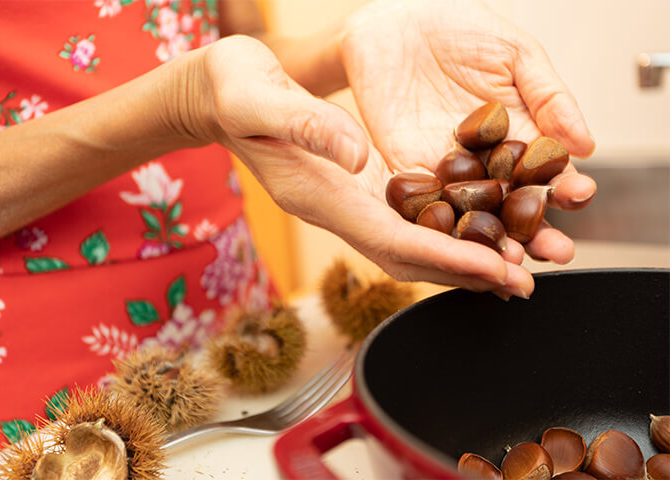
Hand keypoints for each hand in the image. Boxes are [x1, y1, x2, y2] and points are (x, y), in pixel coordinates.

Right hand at [177, 35, 511, 291]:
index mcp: (315, 194)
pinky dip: (445, 231)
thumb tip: (359, 153)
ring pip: (411, 245)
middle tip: (519, 281)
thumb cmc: (231, 91)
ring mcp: (345, 201)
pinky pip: (406, 219)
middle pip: (406, 256)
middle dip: (462, 272)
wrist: (217, 96)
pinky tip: (478, 229)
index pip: (386, 238)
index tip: (490, 266)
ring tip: (514, 266)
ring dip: (461, 260)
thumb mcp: (259, 98)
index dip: (441, 256)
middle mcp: (335, 207)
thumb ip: (306, 124)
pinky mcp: (356, 187)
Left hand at [340, 0, 596, 295]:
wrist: (394, 20)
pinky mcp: (405, 170)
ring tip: (510, 261)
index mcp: (516, 133)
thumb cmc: (457, 27)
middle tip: (557, 251)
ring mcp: (444, 169)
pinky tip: (455, 245)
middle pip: (513, 205)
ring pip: (472, 216)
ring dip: (491, 242)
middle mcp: (482, 160)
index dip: (564, 186)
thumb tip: (584, 143)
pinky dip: (439, 228)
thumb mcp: (515, 53)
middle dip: (536, 230)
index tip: (579, 195)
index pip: (546, 171)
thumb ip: (548, 96)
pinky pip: (424, 205)